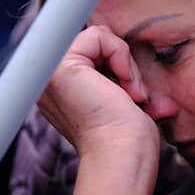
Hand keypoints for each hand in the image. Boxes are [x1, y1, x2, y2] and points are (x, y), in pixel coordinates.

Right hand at [38, 25, 158, 161]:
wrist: (123, 158)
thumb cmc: (130, 142)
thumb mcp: (125, 106)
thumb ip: (121, 87)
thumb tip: (144, 92)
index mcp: (62, 92)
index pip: (96, 55)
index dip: (121, 69)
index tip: (134, 99)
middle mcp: (49, 82)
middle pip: (97, 45)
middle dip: (126, 67)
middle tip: (136, 98)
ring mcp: (49, 72)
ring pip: (99, 38)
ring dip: (127, 66)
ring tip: (133, 96)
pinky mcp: (59, 65)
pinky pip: (99, 36)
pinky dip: (122, 57)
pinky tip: (127, 88)